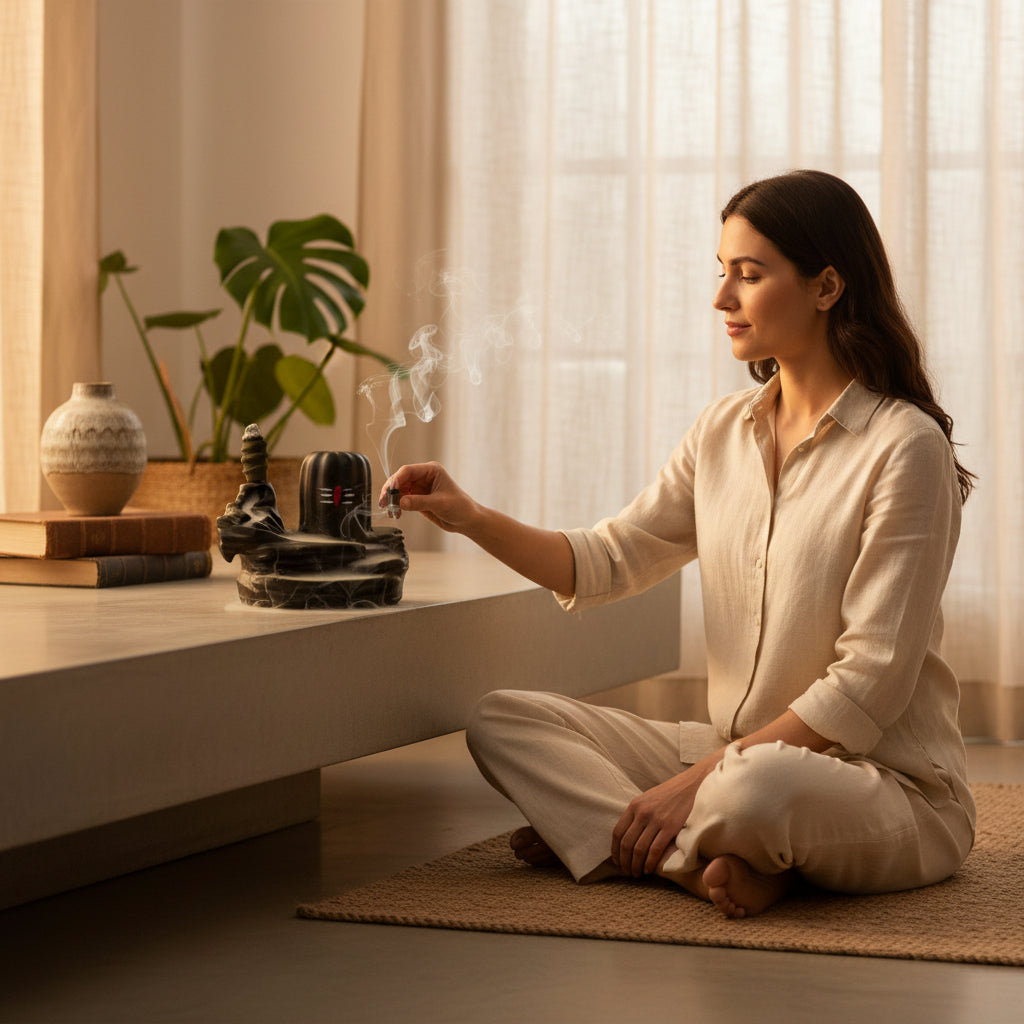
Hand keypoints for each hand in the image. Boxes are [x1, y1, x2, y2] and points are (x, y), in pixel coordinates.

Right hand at [379, 462, 479, 534]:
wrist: (466, 520)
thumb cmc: (460, 507)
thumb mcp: (440, 504)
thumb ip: (419, 502)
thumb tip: (401, 502)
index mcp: (431, 470)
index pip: (408, 471)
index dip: (396, 480)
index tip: (389, 491)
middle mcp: (424, 477)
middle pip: (400, 479)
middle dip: (390, 490)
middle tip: (384, 502)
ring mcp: (420, 487)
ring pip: (399, 490)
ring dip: (392, 499)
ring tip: (389, 510)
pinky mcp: (417, 498)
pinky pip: (402, 499)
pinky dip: (396, 505)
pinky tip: (395, 513)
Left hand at [611, 757, 717, 876]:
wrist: (693, 785)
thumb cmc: (672, 794)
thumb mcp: (649, 799)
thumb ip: (638, 814)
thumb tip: (629, 834)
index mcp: (634, 805)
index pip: (618, 832)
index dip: (615, 850)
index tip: (617, 862)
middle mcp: (642, 812)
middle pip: (626, 843)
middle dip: (625, 862)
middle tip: (627, 873)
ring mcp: (656, 820)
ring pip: (639, 849)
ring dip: (636, 865)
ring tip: (637, 874)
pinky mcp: (670, 827)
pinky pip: (655, 850)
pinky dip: (650, 863)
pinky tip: (649, 870)